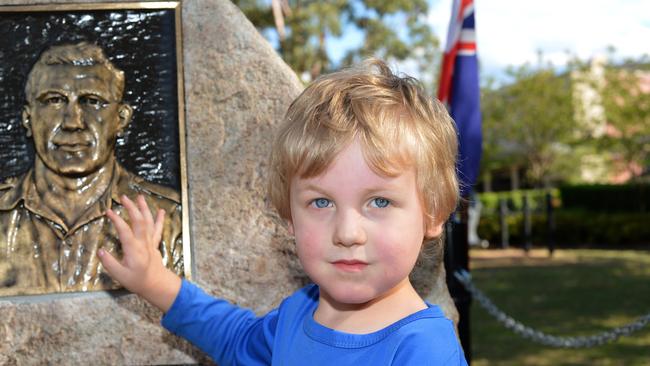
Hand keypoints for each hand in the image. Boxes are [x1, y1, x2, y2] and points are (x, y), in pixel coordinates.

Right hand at [98, 194, 180, 311]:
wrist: (157, 284)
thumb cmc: (138, 281)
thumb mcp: (120, 276)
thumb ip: (109, 263)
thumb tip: (100, 251)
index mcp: (133, 249)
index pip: (124, 231)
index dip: (116, 220)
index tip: (108, 211)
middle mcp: (143, 243)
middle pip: (138, 221)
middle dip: (131, 208)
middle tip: (123, 197)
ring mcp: (150, 242)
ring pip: (148, 222)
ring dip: (144, 208)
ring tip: (140, 197)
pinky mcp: (154, 244)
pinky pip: (158, 229)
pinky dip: (159, 219)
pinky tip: (160, 210)